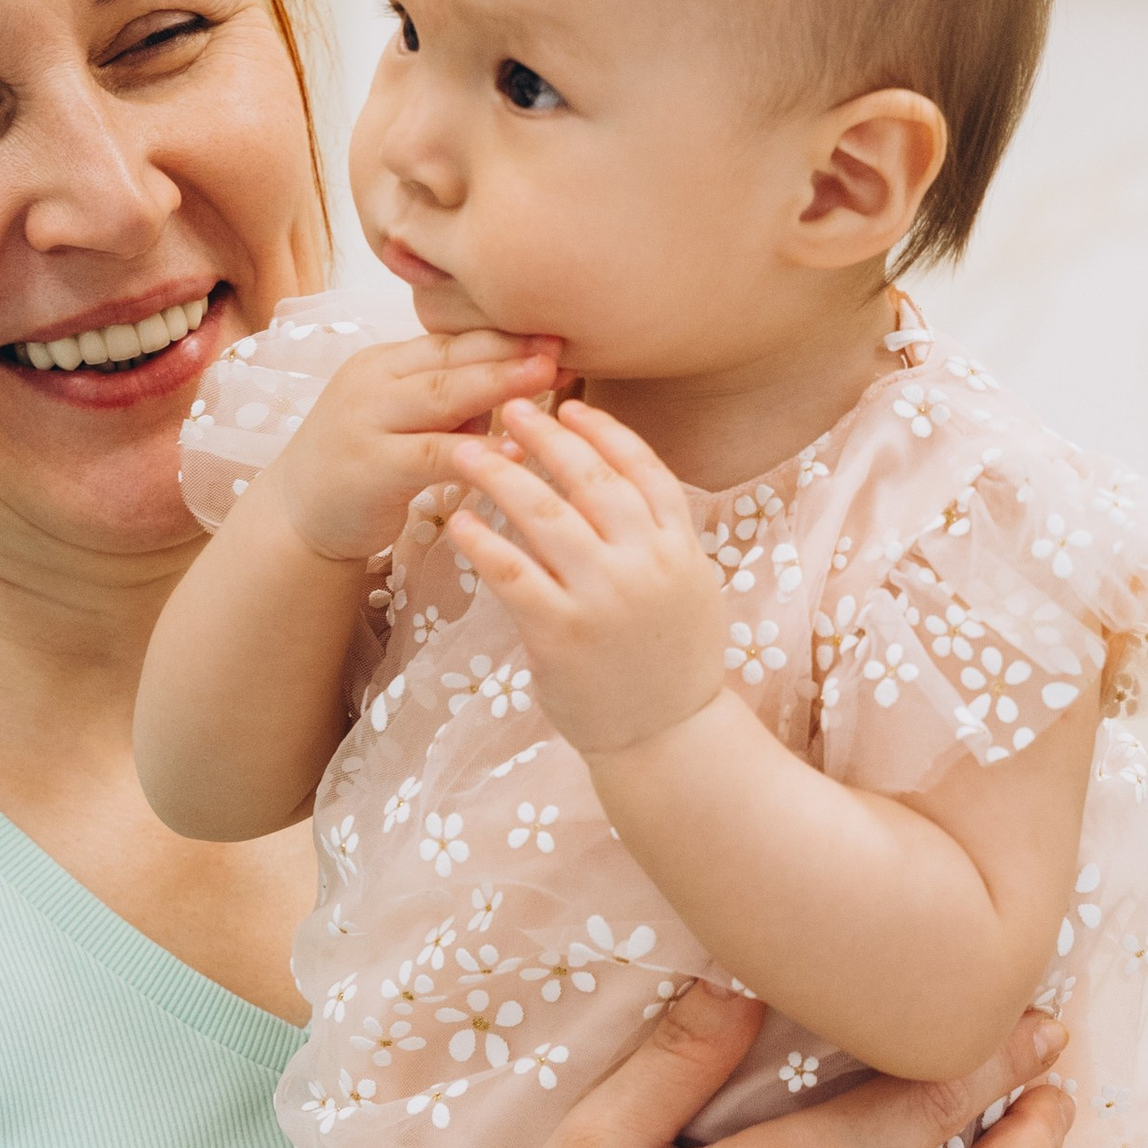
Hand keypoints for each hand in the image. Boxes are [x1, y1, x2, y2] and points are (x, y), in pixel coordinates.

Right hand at [273, 328, 564, 568]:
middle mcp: (372, 383)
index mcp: (383, 363)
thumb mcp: (402, 419)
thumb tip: (513, 386)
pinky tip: (513, 450)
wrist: (296, 516)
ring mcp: (366, 423)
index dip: (504, 335)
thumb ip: (449, 401)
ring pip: (441, 396)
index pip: (450, 340)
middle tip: (560, 343)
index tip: (555, 329)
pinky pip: (431, 455)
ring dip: (498, 384)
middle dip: (509, 350)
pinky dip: (476, 451)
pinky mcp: (370, 468)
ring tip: (546, 376)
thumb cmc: (363, 464)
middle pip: (450, 358)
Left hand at [446, 398, 724, 754]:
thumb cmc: (673, 660)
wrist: (668, 739)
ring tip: (467, 452)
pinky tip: (457, 520)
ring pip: (545, 516)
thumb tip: (623, 478)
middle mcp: (645, 564)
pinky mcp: (561, 634)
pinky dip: (481, 541)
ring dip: (501, 476)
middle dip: (546, 436)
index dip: (603, 433)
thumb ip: (661, 534)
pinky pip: (511, 572)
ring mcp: (603, 598)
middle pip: (590, 480)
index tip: (570, 407)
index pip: (643, 469)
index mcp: (680, 548)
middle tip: (509, 408)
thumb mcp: (691, 586)